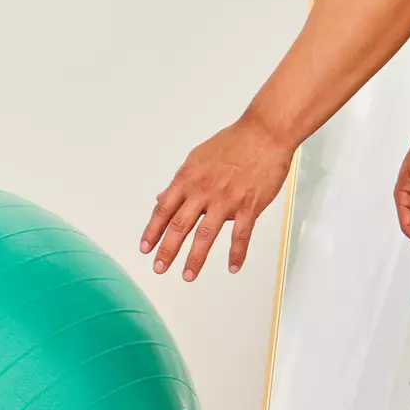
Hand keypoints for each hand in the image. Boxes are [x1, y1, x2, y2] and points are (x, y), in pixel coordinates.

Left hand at [143, 116, 292, 279]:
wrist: (264, 133)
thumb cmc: (232, 143)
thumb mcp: (196, 159)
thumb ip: (179, 183)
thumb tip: (161, 199)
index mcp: (188, 179)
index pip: (163, 210)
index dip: (152, 231)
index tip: (145, 248)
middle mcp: (203, 191)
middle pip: (179, 225)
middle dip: (167, 250)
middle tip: (159, 268)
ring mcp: (226, 199)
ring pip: (206, 234)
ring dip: (195, 258)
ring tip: (188, 276)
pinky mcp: (250, 205)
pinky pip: (241, 234)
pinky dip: (237, 253)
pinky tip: (233, 267)